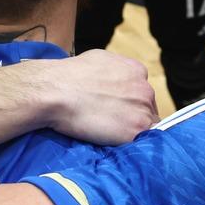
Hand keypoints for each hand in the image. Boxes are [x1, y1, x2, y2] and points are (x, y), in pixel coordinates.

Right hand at [39, 49, 156, 144]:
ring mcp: (142, 110)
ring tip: (108, 134)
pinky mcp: (136, 130)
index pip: (143, 93)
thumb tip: (114, 82)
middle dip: (133, 116)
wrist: (56, 92)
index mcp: (137, 71)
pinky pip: (140, 141)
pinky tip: (112, 142)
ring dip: (131, 131)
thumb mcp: (100, 60)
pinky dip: (128, 143)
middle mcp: (145, 89)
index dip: (131, 104)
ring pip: (146, 127)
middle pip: (147, 110)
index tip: (119, 112)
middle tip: (112, 124)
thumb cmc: (69, 75)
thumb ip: (116, 71)